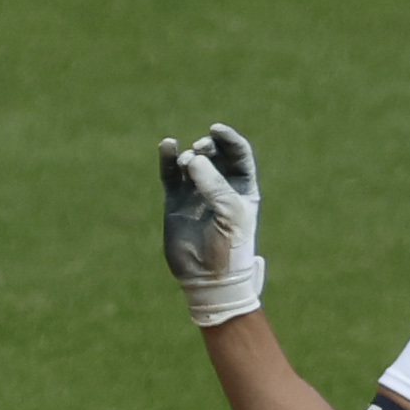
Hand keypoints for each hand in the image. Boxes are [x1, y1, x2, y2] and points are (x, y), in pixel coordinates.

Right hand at [159, 123, 265, 326]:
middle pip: (214, 153)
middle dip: (207, 146)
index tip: (216, 131)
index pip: (238, 154)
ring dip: (188, 155)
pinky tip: (167, 146)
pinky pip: (171, 173)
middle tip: (200, 150)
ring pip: (191, 161)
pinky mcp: (176, 200)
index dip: (228, 138)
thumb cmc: (229, 247)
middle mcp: (220, 186)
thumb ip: (214, 184)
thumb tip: (193, 158)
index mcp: (242, 188)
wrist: (209, 278)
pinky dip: (168, 158)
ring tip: (186, 163)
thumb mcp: (230, 213)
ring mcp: (196, 192)